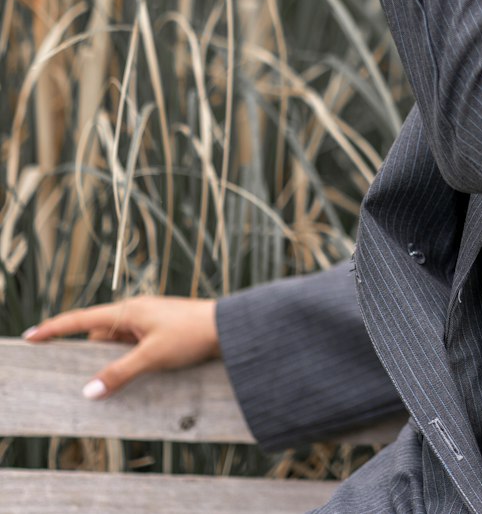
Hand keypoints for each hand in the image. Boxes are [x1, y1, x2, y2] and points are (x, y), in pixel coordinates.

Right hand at [22, 295, 220, 398]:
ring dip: (108, 361)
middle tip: (63, 373)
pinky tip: (126, 379)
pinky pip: (131, 348)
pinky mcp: (159, 333)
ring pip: (115, 344)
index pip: (81, 319)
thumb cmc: (192, 334)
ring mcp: (147, 323)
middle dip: (82, 353)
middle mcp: (135, 314)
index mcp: (128, 311)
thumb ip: (119, 373)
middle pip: (97, 335)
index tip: (31, 336)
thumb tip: (88, 390)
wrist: (229, 328)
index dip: (55, 329)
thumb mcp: (152, 356)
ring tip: (100, 384)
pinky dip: (124, 362)